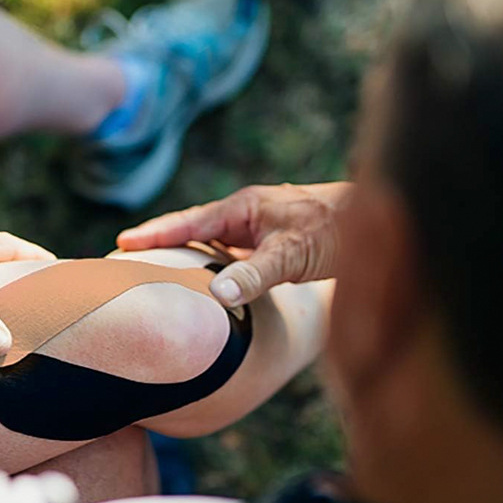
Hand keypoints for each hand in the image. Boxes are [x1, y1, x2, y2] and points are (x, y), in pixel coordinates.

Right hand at [118, 182, 350, 304]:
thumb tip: (215, 293)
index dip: (155, 232)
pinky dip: (212, 266)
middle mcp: (246, 215)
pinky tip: (208, 282)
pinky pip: (230, 255)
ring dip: (185, 254)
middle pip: (192, 229)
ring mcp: (257, 229)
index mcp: (243, 208)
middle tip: (128, 256)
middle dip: (161, 240)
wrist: (379, 222)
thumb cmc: (336, 230)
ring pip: (211, 243)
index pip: (188, 221)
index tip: (122, 242)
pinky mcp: (270, 245)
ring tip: (156, 270)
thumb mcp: (293, 253)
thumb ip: (255, 274)